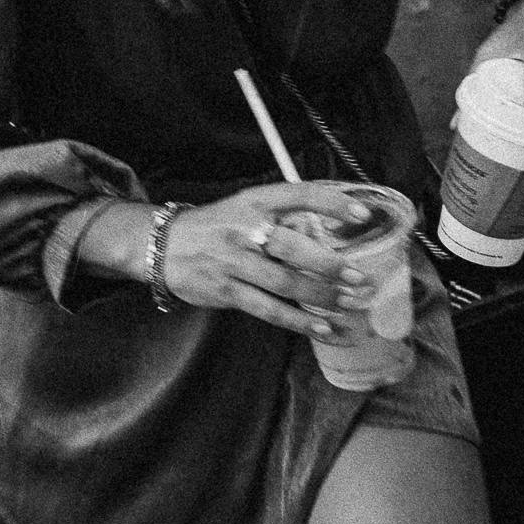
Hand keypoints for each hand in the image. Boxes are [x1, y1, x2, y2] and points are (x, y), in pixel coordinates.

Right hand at [156, 186, 364, 334]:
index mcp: (255, 201)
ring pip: (284, 283)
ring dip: (321, 298)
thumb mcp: (246, 207)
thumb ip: (283, 217)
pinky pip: (269, 310)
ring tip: (350, 306)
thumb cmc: (216, 227)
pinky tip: (323, 329)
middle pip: (292, 247)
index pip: (299, 194)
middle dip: (330, 265)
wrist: (162, 246)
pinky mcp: (227, 291)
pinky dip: (298, 322)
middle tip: (359, 278)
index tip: (362, 215)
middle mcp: (245, 229)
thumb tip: (332, 235)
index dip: (332, 203)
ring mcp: (234, 262)